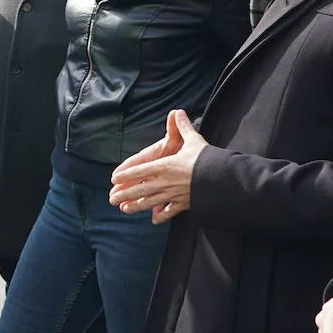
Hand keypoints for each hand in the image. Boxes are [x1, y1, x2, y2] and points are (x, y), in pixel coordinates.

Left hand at [109, 110, 206, 224]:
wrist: (221, 179)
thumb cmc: (206, 159)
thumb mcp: (193, 140)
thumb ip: (183, 127)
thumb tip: (178, 112)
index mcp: (165, 166)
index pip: (140, 171)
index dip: (126, 175)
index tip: (114, 179)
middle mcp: (165, 182)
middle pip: (140, 189)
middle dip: (125, 194)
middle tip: (111, 198)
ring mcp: (173, 195)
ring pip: (150, 202)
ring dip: (136, 206)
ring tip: (124, 209)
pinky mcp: (184, 204)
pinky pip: (170, 211)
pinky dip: (162, 216)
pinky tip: (154, 220)